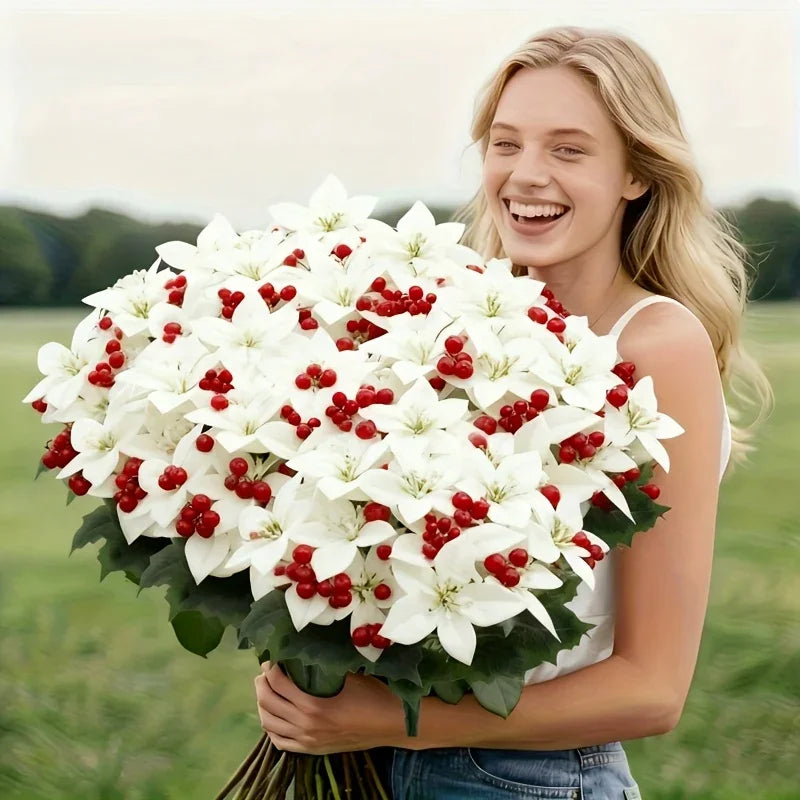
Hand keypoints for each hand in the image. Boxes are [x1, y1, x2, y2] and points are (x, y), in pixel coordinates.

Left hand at [254, 661, 405, 754]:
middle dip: (262, 684)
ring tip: (267, 690)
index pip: (278, 684)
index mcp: (314, 706)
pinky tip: (273, 716)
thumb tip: (307, 649)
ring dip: (263, 705)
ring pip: (269, 724)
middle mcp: (305, 726)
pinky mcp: (312, 750)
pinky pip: (280, 742)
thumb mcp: (348, 675)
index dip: (270, 669)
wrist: (390, 724)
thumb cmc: (372, 695)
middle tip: (265, 672)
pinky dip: (271, 728)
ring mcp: (307, 741)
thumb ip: (325, 667)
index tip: (271, 658)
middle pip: (268, 704)